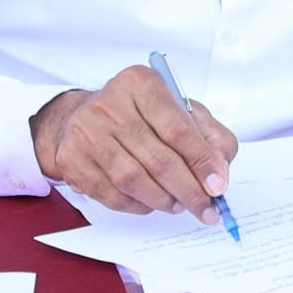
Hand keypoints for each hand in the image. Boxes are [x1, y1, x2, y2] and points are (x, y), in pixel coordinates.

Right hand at [29, 65, 237, 223]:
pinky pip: (112, 195)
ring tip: (179, 204)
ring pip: (134, 180)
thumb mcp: (180, 110)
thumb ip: (208, 135)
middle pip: (158, 158)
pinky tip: (150, 201)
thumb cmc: (140, 114)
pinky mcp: (72, 159)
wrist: (85, 116)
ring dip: (164, 200)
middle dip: (189, 190)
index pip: (177, 127)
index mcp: (140, 83)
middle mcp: (109, 104)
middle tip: (206, 209)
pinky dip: (138, 205)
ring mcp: (86, 132)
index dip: (201, 160)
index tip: (218, 185)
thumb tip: (220, 173)